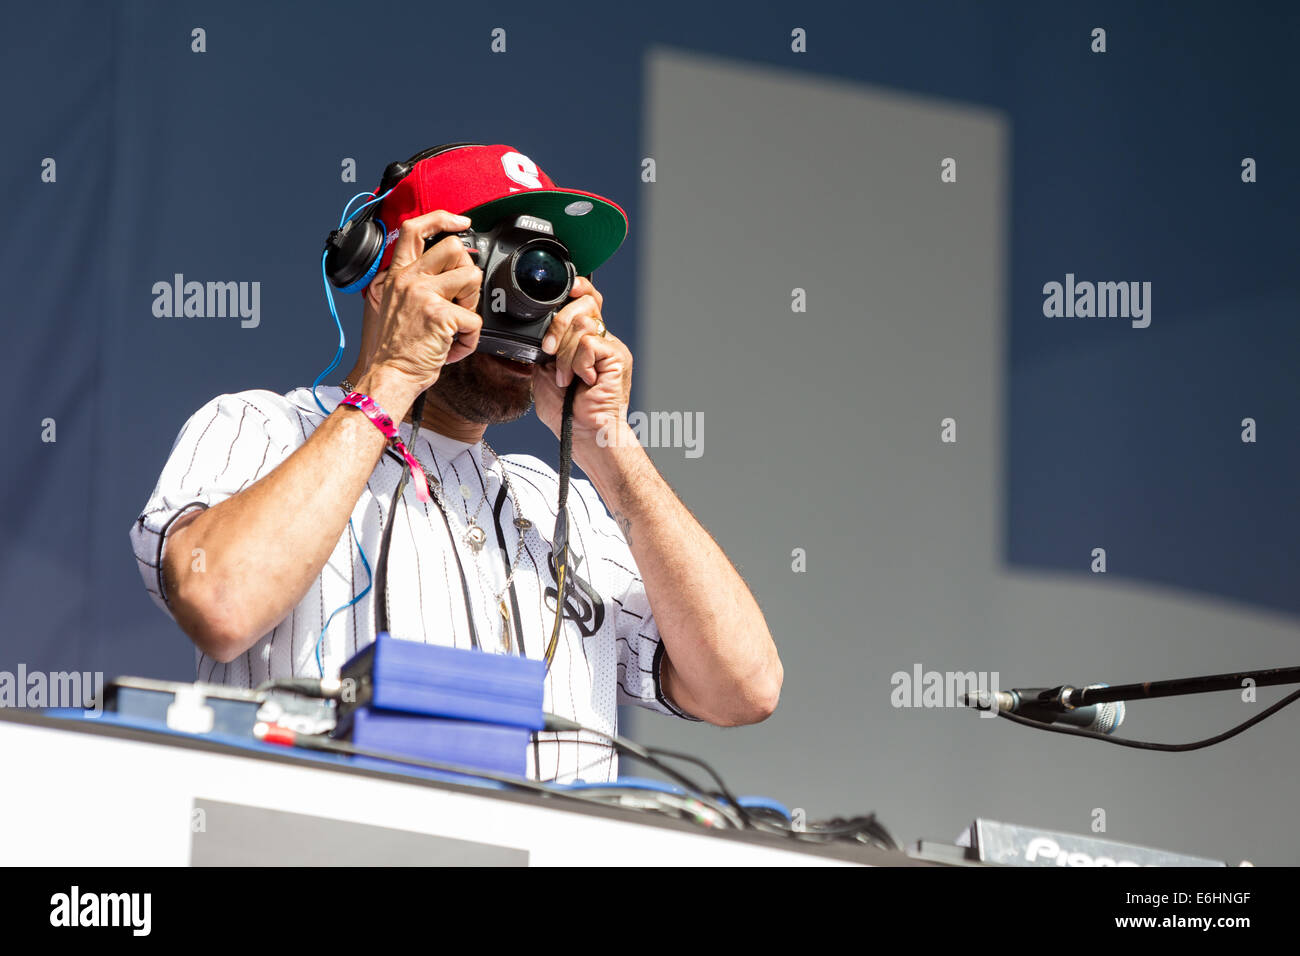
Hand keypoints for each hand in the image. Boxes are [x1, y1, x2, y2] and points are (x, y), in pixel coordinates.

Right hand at [361, 210, 483, 405]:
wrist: (390, 375)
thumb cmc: (397, 348)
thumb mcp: (398, 305)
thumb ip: (418, 284)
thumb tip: (451, 271)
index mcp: (398, 274)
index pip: (415, 229)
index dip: (442, 218)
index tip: (461, 222)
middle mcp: (409, 279)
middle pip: (454, 248)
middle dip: (467, 272)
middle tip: (459, 299)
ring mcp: (423, 294)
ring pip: (472, 278)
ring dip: (472, 304)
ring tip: (455, 324)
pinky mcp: (439, 314)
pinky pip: (475, 320)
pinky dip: (470, 340)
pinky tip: (453, 347)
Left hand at [531, 276, 633, 452]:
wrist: (584, 433)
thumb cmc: (566, 411)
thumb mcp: (544, 371)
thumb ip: (546, 344)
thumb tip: (540, 325)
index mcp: (585, 340)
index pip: (586, 300)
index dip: (577, 288)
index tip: (565, 289)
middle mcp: (601, 339)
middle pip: (584, 303)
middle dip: (558, 325)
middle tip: (550, 353)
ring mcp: (611, 347)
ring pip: (583, 324)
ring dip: (566, 354)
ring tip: (566, 378)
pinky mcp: (617, 356)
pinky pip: (589, 342)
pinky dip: (578, 362)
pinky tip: (582, 380)